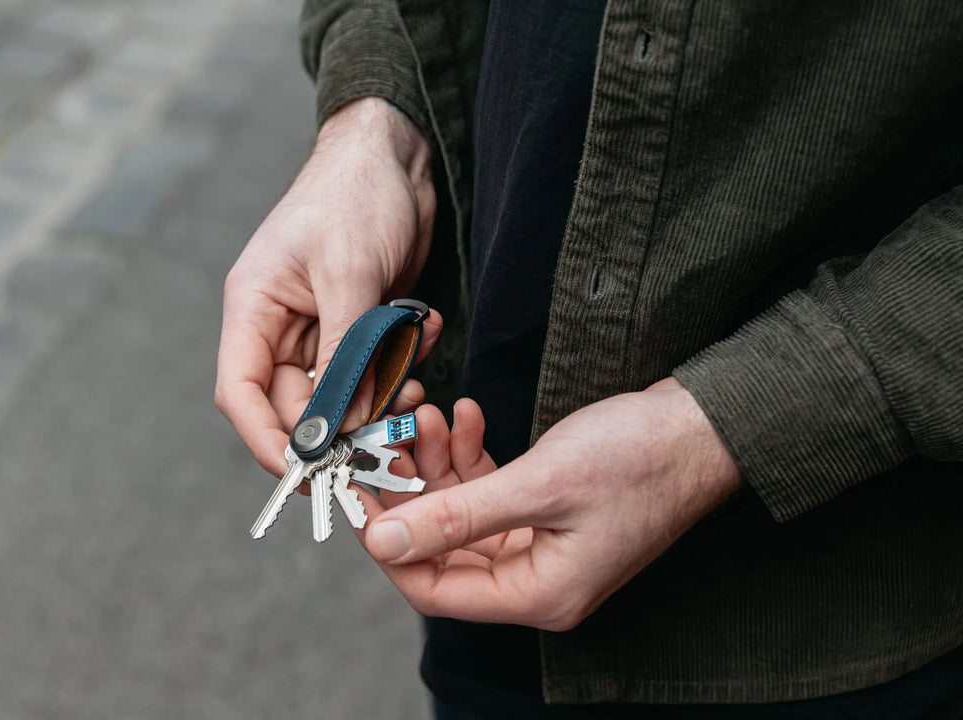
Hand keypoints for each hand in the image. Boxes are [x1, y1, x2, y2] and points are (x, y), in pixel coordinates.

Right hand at [216, 98, 441, 475]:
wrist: (397, 154)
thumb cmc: (357, 194)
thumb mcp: (349, 272)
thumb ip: (344, 353)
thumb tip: (340, 426)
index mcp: (254, 309)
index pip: (242, 393)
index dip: (267, 441)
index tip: (306, 474)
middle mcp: (280, 326)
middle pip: (297, 403)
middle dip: (342, 423)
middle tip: (393, 432)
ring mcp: (321, 328)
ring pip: (343, 393)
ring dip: (381, 394)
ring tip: (417, 374)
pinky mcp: (359, 326)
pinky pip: (375, 367)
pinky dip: (402, 363)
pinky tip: (427, 329)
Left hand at [356, 379, 741, 631]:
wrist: (704, 424)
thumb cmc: (639, 459)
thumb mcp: (537, 486)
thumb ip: (455, 516)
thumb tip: (383, 543)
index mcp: (539, 593)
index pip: (434, 589)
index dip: (388, 544)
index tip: (356, 493)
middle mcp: (538, 578)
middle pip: (444, 547)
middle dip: (413, 490)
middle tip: (386, 441)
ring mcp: (544, 544)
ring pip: (463, 512)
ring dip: (440, 464)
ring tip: (429, 414)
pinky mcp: (549, 509)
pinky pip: (491, 490)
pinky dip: (472, 455)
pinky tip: (468, 416)